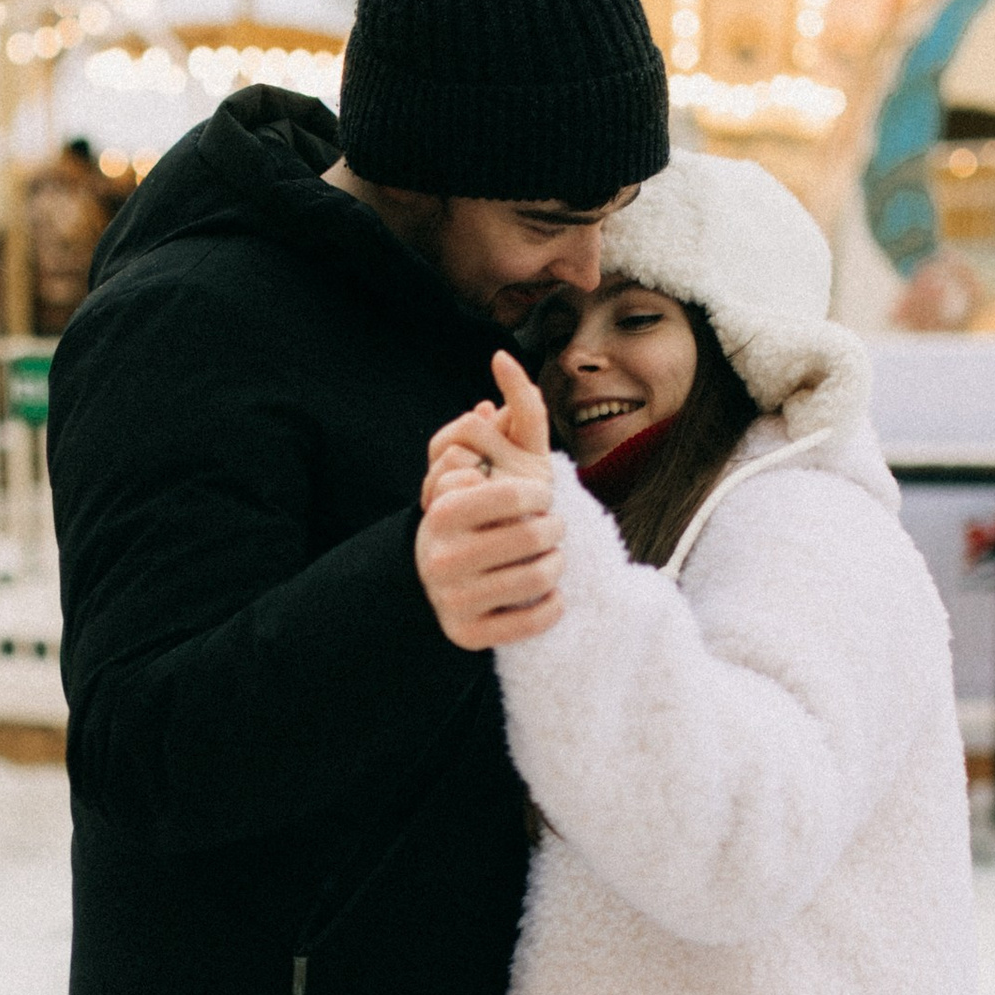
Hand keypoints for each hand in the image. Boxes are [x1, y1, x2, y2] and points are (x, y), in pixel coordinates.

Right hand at [416, 360, 563, 648]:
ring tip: (547, 560)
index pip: (519, 496)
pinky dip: (551, 605)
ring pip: (542, 579)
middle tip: (551, 529)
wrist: (438, 580)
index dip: (541, 494)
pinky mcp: (469, 635)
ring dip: (556, 567)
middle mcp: (440, 557)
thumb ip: (508, 414)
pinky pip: (537, 619)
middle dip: (554, 531)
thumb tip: (503, 359)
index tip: (537, 497)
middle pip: (536, 538)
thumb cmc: (475, 512)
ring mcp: (452, 600)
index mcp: (441, 511)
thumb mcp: (489, 460)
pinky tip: (544, 595)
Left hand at [422, 353, 555, 511]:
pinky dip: (433, 489)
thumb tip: (485, 406)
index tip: (499, 358)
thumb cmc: (485, 521)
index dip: (516, 386)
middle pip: (472, 425)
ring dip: (438, 469)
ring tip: (443, 494)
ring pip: (455, 451)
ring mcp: (508, 495)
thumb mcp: (491, 477)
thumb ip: (492, 439)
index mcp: (534, 458)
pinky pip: (445, 482)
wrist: (482, 575)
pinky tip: (435, 506)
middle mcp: (530, 474)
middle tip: (445, 466)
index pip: (532, 414)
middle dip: (449, 440)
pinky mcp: (483, 516)